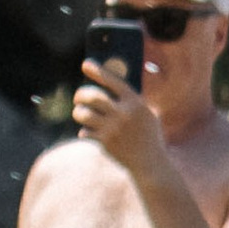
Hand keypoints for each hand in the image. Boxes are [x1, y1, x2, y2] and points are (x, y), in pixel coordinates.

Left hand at [74, 59, 161, 177]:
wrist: (150, 163)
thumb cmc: (149, 136)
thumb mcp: (148, 114)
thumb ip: (132, 100)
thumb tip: (112, 83)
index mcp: (136, 103)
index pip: (113, 81)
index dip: (98, 72)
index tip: (86, 64)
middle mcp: (123, 114)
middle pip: (93, 96)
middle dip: (81, 94)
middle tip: (78, 97)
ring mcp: (113, 128)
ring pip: (84, 114)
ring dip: (79, 112)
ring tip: (82, 114)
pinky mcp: (105, 142)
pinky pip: (85, 131)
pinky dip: (85, 131)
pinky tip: (88, 132)